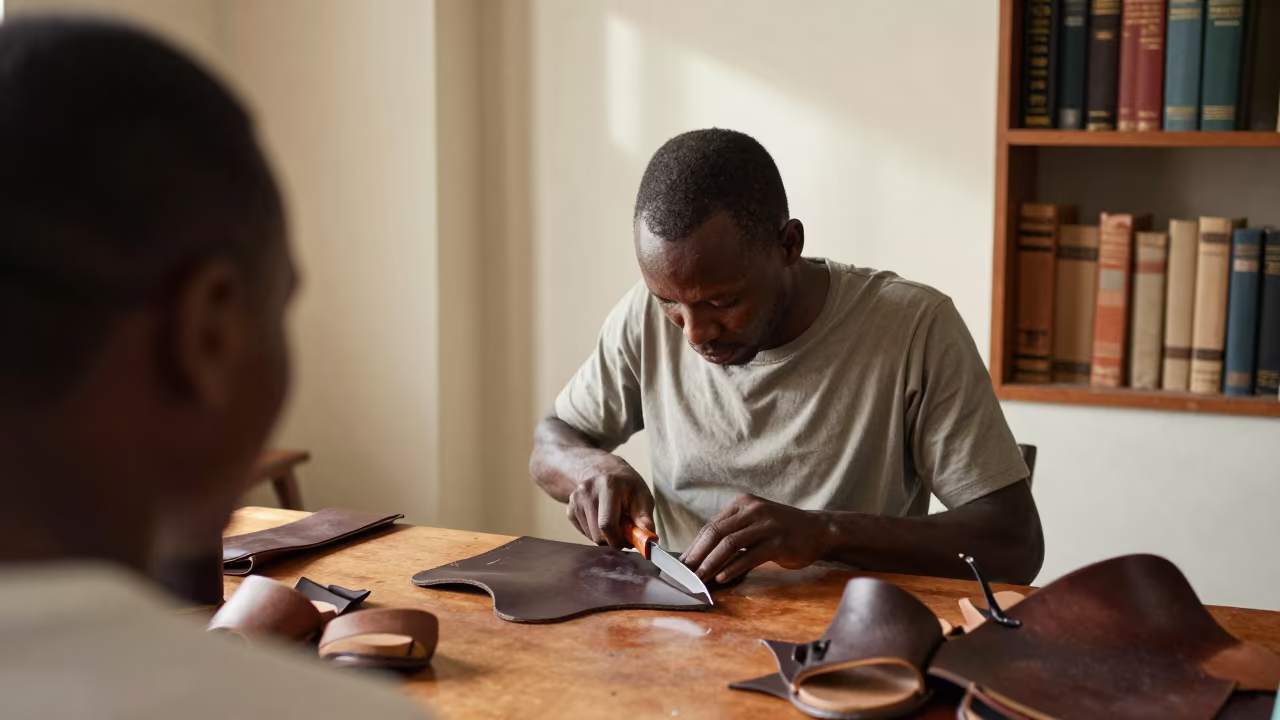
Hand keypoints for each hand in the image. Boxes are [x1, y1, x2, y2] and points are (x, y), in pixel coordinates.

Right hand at [565, 457, 654, 548]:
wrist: (601, 469)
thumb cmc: (625, 484)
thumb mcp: (642, 495)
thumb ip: (645, 518)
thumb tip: (649, 540)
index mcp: (608, 486)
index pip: (607, 524)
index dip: (619, 539)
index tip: (629, 540)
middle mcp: (587, 491)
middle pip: (598, 534)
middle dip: (613, 539)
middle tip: (624, 529)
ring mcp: (575, 500)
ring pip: (591, 536)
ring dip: (604, 535)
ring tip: (613, 520)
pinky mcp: (570, 508)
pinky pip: (584, 532)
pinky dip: (595, 531)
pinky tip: (601, 518)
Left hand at [680, 494, 831, 583]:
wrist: (817, 530)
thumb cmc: (781, 530)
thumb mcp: (755, 523)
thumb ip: (733, 533)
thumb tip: (703, 556)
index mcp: (743, 503)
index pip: (711, 526)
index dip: (695, 546)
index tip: (683, 564)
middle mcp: (753, 510)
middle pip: (716, 532)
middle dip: (698, 555)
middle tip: (685, 574)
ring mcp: (767, 525)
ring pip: (730, 543)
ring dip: (711, 563)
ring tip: (699, 579)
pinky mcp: (779, 542)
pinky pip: (750, 556)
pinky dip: (733, 568)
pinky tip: (722, 578)